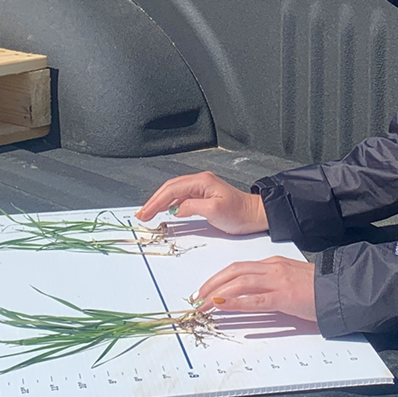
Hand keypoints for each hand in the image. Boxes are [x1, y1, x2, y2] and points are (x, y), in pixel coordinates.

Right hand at [135, 171, 268, 234]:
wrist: (255, 215)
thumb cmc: (239, 213)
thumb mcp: (215, 211)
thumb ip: (192, 207)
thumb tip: (176, 209)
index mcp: (202, 181)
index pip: (172, 189)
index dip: (156, 201)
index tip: (145, 213)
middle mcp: (200, 181)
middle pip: (170, 188)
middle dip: (154, 201)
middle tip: (141, 215)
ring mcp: (201, 188)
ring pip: (174, 193)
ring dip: (160, 202)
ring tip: (148, 214)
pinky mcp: (203, 196)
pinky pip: (181, 198)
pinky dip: (170, 205)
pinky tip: (164, 212)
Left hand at [196, 256, 316, 321]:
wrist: (340, 289)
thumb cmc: (318, 288)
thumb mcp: (291, 279)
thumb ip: (272, 283)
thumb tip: (250, 294)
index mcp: (273, 263)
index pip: (239, 267)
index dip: (218, 277)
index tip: (205, 289)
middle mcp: (272, 268)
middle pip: (234, 271)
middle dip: (212, 284)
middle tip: (197, 297)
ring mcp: (278, 282)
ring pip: (240, 283)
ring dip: (217, 294)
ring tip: (204, 305)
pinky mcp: (284, 297)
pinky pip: (255, 299)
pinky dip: (236, 302)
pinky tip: (223, 305)